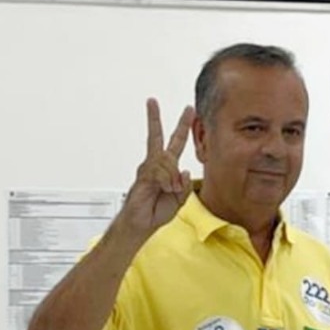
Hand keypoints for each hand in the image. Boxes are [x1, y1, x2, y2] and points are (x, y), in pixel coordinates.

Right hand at [118, 99, 194, 239]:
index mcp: (166, 170)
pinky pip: (160, 171)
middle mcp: (155, 166)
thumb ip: (184, 186)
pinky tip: (165, 189)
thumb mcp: (179, 201)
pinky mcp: (143, 175)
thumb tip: (184, 171)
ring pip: (167, 161)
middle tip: (167, 104)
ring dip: (172, 177)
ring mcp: (147, 169)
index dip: (182, 128)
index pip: (174, 144)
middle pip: (160, 138)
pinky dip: (166, 181)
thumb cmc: (156, 213)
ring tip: (169, 190)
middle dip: (163, 120)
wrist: (141, 225)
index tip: (189, 112)